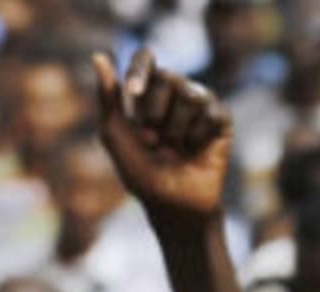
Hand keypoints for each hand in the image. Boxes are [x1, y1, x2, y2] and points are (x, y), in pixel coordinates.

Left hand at [92, 49, 231, 227]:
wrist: (175, 208)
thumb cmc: (142, 176)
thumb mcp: (115, 137)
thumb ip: (108, 98)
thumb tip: (98, 55)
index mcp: (148, 94)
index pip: (146, 59)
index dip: (140, 70)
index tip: (133, 91)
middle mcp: (175, 95)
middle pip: (166, 77)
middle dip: (155, 112)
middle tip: (153, 141)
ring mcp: (200, 106)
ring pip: (190, 94)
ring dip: (176, 130)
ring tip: (176, 150)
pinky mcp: (221, 120)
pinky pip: (211, 112)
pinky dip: (198, 136)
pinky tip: (196, 151)